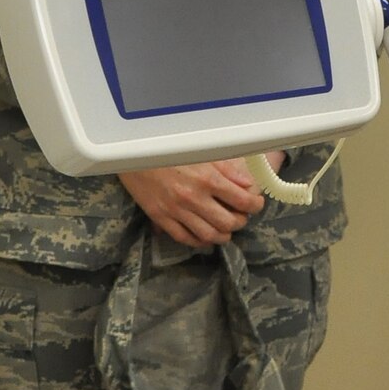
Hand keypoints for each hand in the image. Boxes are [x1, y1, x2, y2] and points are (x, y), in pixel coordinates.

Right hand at [119, 152, 286, 247]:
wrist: (133, 153)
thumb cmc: (169, 148)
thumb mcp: (201, 152)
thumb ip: (226, 168)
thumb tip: (248, 183)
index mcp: (207, 179)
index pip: (242, 201)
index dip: (255, 205)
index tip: (256, 203)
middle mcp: (194, 198)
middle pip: (228, 223)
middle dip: (240, 222)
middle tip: (241, 216)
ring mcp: (177, 211)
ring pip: (209, 235)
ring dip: (223, 235)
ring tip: (226, 229)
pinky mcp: (161, 219)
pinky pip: (185, 238)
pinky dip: (199, 241)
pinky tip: (205, 236)